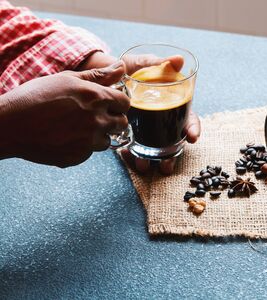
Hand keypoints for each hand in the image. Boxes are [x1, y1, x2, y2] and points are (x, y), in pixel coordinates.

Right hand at [0, 61, 128, 166]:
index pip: (125, 103)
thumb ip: (99, 76)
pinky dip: (81, 147)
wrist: (9, 125)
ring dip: (97, 135)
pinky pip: (89, 153)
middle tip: (92, 116)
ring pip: (106, 140)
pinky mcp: (78, 157)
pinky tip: (63, 138)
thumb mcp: (67, 79)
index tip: (108, 103)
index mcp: (96, 98)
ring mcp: (88, 141)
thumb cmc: (35, 97)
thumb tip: (122, 67)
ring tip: (73, 127)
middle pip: (122, 123)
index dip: (118, 103)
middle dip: (112, 119)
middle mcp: (97, 120)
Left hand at [79, 51, 200, 174]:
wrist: (105, 76)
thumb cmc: (129, 69)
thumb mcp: (143, 63)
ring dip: (151, 160)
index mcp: (171, 103)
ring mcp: (148, 129)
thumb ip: (160, 63)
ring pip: (156, 149)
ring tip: (143, 166)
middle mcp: (163, 119)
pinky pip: (136, 148)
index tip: (192, 138)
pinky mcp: (132, 134)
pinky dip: (132, 155)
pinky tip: (126, 156)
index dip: (193, 128)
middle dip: (172, 156)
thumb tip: (179, 60)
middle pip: (174, 140)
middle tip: (166, 165)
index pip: (188, 118)